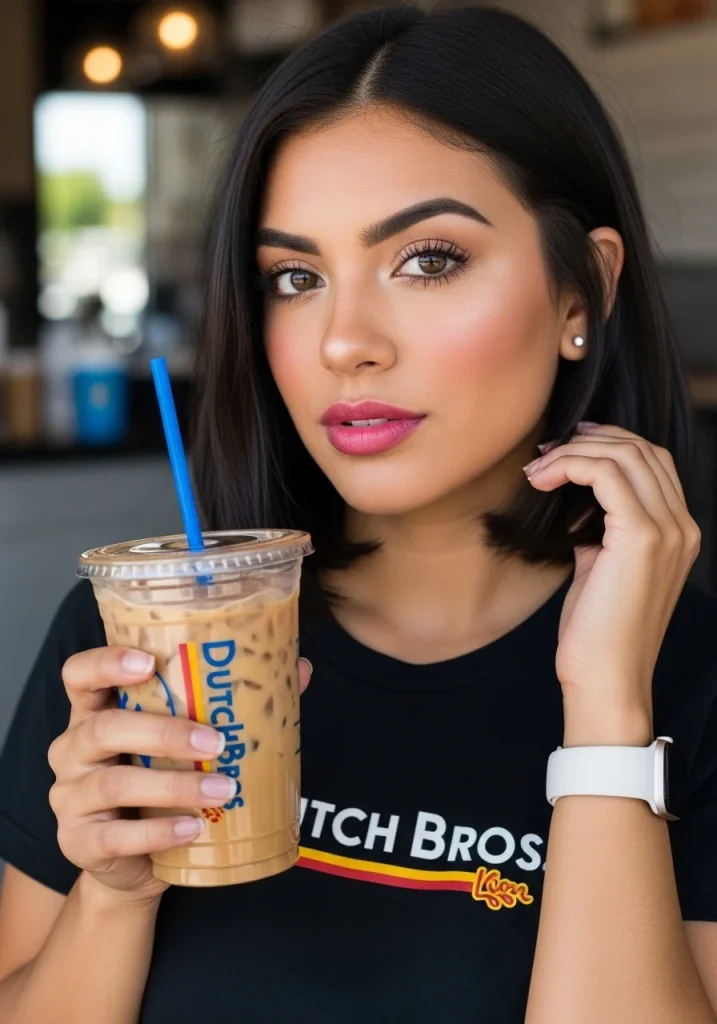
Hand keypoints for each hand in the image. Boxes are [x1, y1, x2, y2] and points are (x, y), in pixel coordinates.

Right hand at [48, 646, 312, 902]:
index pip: (79, 674)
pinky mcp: (79, 843)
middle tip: (216, 740)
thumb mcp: (183, 742)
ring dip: (173, 785)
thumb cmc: (159, 784)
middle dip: (163, 732)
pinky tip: (192, 828)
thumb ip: (230, 705)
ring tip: (222, 788)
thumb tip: (297, 669)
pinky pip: (115, 836)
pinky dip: (157, 833)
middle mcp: (72, 749)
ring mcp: (70, 798)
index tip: (149, 662)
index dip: (106, 663)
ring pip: (113, 783)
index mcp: (94, 712)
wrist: (132, 862)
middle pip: (102, 728)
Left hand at [523, 423, 700, 742]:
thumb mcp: (600, 566)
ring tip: (538, 468)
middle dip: (589, 440)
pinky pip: (607, 475)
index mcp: (678, 532)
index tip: (564, 448)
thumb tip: (574, 498)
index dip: (607, 443)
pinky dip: (571, 466)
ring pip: (625, 454)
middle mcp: (682, 526)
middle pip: (642, 448)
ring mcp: (668, 530)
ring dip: (573, 452)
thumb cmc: (597, 630)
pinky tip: (542, 480)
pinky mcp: (643, 538)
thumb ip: (598, 529)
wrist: (605, 678)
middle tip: (546, 452)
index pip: (652, 462)